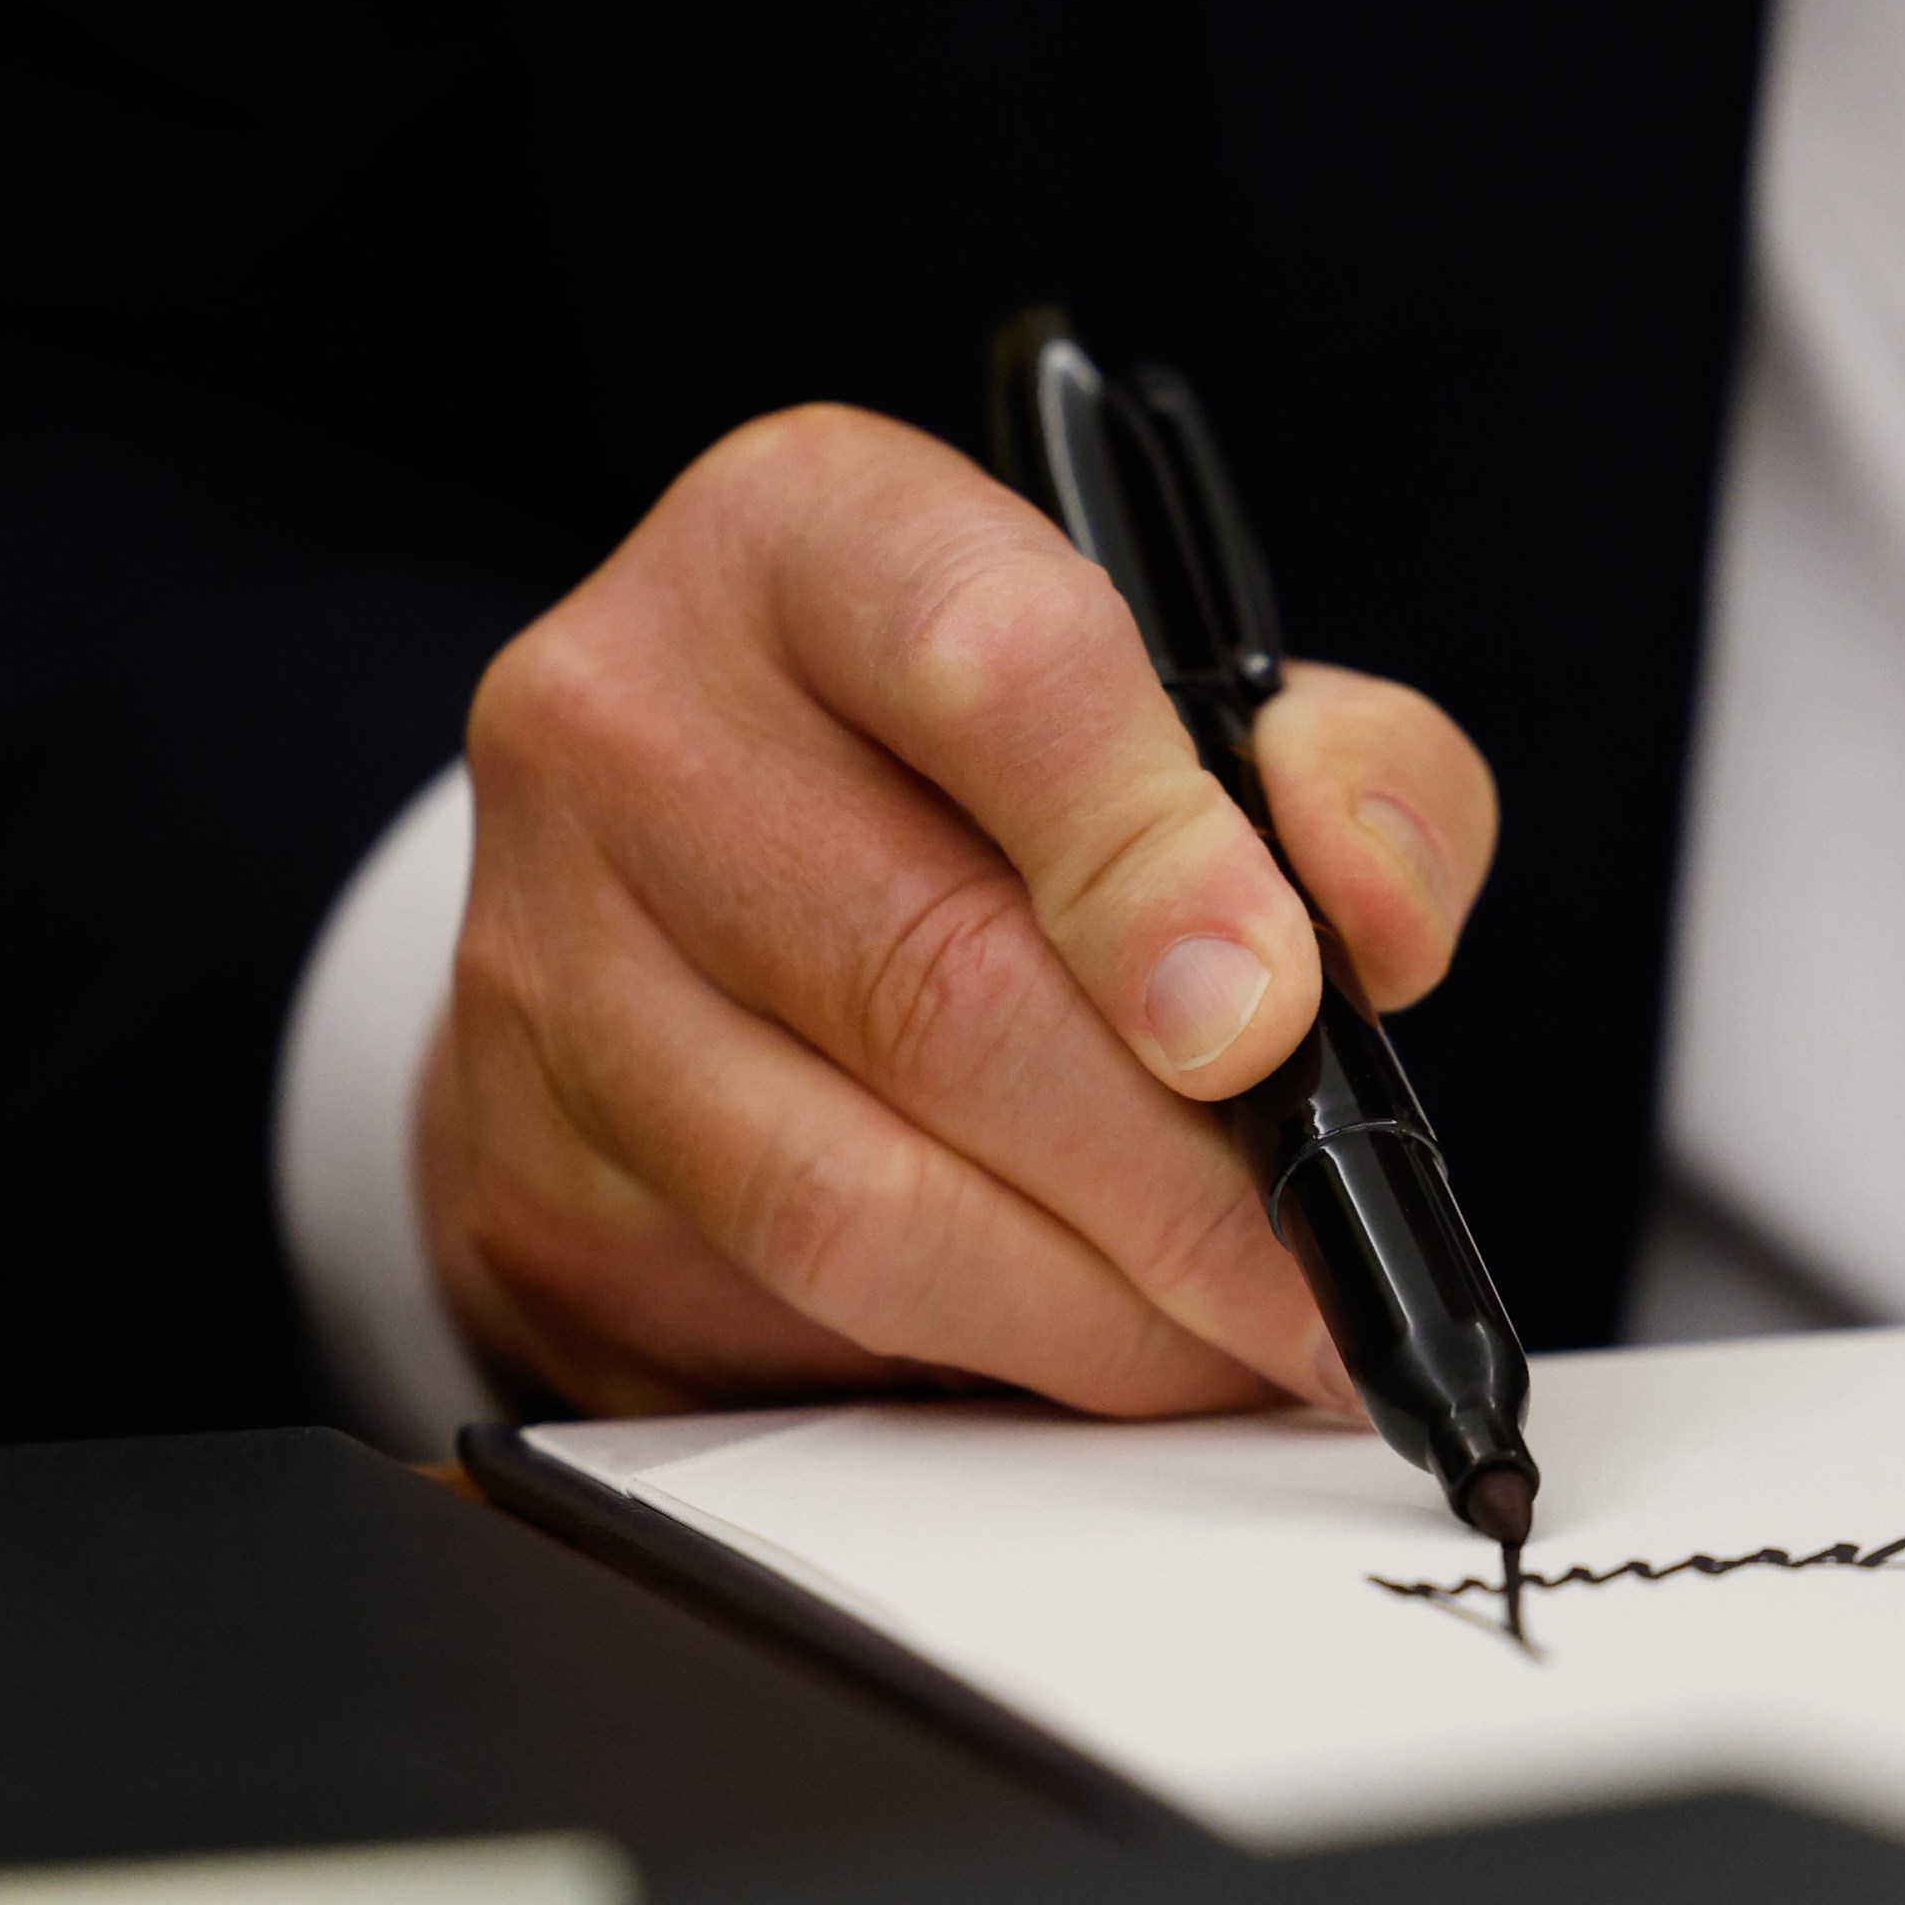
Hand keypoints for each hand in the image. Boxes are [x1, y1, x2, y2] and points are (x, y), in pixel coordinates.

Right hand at [418, 404, 1496, 1419]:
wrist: (687, 864)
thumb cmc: (987, 772)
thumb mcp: (1191, 695)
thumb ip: (1343, 773)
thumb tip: (1372, 929)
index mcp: (815, 537)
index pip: (994, 667)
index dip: (1154, 863)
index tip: (1274, 1021)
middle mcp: (633, 719)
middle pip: (937, 985)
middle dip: (1182, 1180)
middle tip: (1322, 1283)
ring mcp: (544, 956)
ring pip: (850, 1199)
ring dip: (1095, 1314)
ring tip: (1240, 1343)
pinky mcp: (532, 1171)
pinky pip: (783, 1318)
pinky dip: (981, 1366)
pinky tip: (1095, 1352)